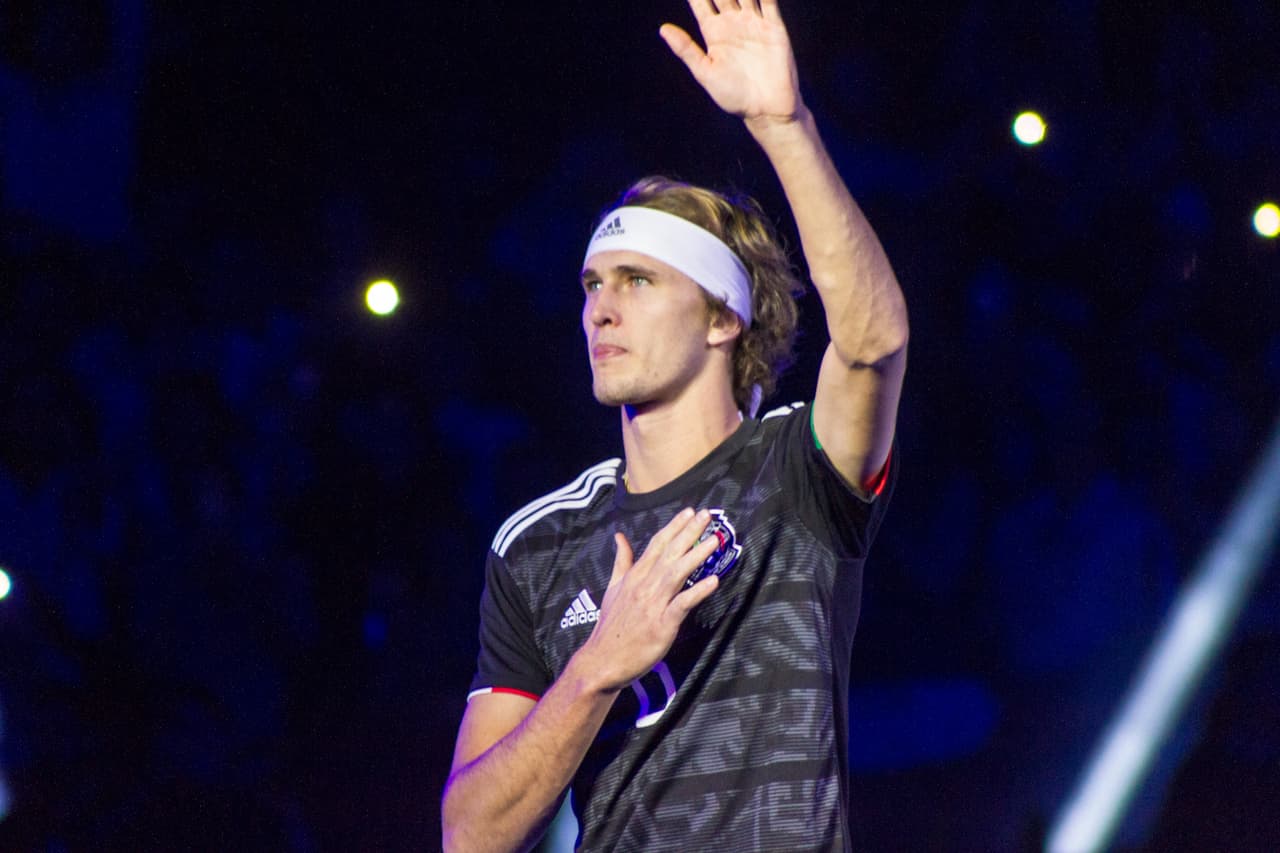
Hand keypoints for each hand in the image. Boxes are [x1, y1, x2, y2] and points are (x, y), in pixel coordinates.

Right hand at [575, 508, 721, 691]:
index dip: (674, 526)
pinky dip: (697, 592)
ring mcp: (653, 604)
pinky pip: (682, 604)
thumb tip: (619, 536)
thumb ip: (621, 561)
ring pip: (677, 573)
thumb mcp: (613, 588)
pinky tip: (713, 581)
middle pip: (670, 553)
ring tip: (714, 541)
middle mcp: (644, 585)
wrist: (602, 659)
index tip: (690, 511)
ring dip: (696, 555)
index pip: (657, 544)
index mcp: (634, 576)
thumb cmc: (610, 626)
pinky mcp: (662, 624)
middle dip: (689, 532)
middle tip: (707, 514)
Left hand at [659, 0, 801, 123]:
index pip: (701, 2)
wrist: (767, 110)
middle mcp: (733, 23)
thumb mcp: (705, 73)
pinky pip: (768, 0)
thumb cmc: (733, 97)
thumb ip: (686, 49)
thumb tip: (663, 29)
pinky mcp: (773, 27)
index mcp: (713, 33)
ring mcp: (754, 23)